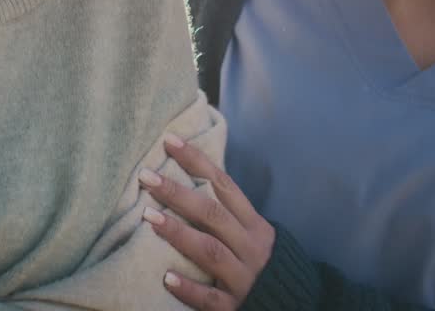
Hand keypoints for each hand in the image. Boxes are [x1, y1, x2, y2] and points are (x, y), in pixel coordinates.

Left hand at [138, 133, 274, 309]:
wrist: (287, 306)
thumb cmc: (257, 265)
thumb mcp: (249, 235)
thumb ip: (225, 214)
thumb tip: (184, 181)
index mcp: (254, 226)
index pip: (224, 185)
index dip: (197, 162)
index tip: (169, 141)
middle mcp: (251, 248)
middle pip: (213, 214)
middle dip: (178, 193)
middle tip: (146, 176)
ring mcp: (244, 278)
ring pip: (212, 251)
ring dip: (179, 233)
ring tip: (149, 217)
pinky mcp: (235, 307)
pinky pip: (211, 297)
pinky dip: (189, 288)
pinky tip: (167, 278)